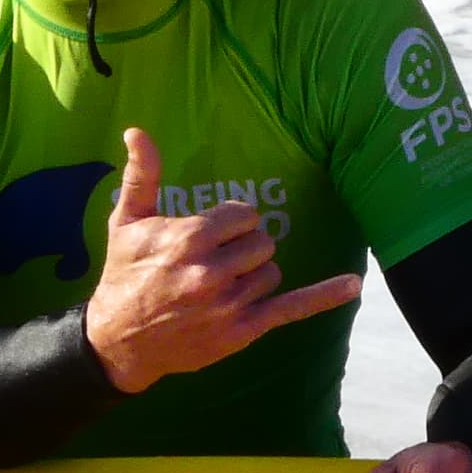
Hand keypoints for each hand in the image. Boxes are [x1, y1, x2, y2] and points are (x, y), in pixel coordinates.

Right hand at [81, 127, 363, 394]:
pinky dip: (324, 296)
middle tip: (216, 260)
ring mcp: (229, 303)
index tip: (214, 234)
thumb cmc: (124, 275)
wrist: (118, 341)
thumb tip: (137, 131)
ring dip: (254, 275)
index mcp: (189, 239)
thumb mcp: (127, 222)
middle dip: (243, 248)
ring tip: (221, 285)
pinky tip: (353, 286)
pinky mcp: (241, 330)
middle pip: (262, 243)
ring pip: (271, 272)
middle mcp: (211, 271)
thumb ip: (142, 175)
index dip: (232, 223)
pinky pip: (291, 307)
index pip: (244, 215)